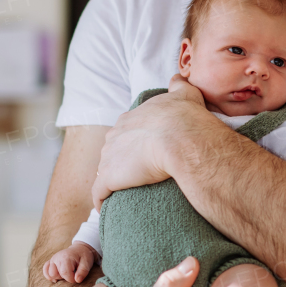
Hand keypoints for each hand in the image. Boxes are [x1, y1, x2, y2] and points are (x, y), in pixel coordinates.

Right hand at [43, 243, 96, 283]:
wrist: (80, 249)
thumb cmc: (84, 256)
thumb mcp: (87, 263)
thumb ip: (83, 272)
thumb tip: (77, 280)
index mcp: (66, 257)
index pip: (65, 274)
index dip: (72, 279)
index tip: (77, 277)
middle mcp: (56, 258)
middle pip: (55, 274)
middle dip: (64, 277)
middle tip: (72, 273)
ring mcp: (52, 260)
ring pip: (50, 274)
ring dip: (58, 276)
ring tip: (66, 273)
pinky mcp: (50, 262)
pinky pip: (45, 271)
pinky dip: (49, 275)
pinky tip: (57, 277)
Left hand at [92, 74, 210, 208]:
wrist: (183, 139)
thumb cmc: (186, 118)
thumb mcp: (185, 94)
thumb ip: (179, 85)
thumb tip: (178, 77)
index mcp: (130, 119)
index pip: (124, 132)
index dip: (133, 143)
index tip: (142, 154)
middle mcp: (115, 136)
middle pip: (111, 151)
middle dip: (119, 163)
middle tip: (134, 176)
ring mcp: (109, 157)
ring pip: (104, 172)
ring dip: (111, 183)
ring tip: (123, 195)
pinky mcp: (109, 179)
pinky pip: (98, 194)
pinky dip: (101, 201)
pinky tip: (107, 210)